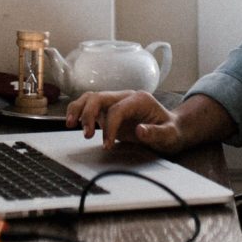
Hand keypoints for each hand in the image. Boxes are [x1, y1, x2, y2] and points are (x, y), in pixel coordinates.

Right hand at [65, 91, 188, 153]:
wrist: (171, 129)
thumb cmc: (171, 131)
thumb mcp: (170, 135)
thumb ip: (157, 133)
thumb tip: (140, 130)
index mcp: (139, 100)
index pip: (117, 109)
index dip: (109, 126)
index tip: (107, 145)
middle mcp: (125, 97)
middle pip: (99, 97)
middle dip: (88, 114)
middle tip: (86, 134)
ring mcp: (115, 102)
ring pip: (90, 98)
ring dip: (78, 109)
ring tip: (69, 124)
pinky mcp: (108, 110)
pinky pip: (89, 106)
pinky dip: (79, 112)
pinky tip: (73, 123)